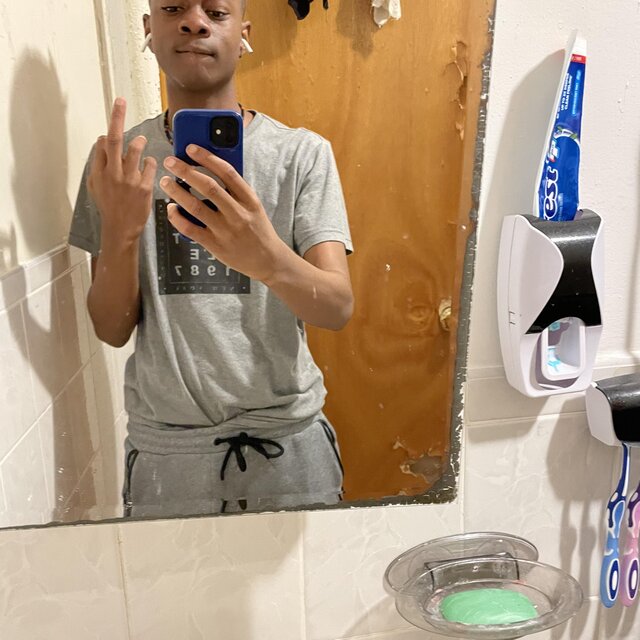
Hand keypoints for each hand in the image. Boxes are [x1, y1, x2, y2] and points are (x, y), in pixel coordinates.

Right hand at [88, 98, 156, 246]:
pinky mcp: (144, 187)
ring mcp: (129, 179)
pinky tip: (149, 165)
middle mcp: (112, 173)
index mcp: (99, 171)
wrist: (120, 228)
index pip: (102, 143)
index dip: (109, 135)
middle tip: (121, 101)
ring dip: (140, 141)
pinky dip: (150, 161)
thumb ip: (99, 164)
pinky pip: (150, 164)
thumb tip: (102, 141)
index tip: (112, 129)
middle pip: (115, 138)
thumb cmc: (110, 206)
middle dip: (117, 117)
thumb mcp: (96, 186)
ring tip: (141, 141)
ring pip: (135, 148)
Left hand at [159, 144, 285, 281]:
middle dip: (185, 171)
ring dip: (176, 192)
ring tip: (166, 182)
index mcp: (249, 200)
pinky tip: (172, 208)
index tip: (191, 148)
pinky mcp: (215, 245)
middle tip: (170, 162)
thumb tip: (208, 171)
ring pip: (195, 206)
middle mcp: (238, 214)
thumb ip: (235, 191)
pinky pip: (190, 229)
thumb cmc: (258, 230)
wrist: (267, 260)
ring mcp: (225, 230)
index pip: (227, 172)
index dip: (207, 157)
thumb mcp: (254, 206)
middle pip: (208, 187)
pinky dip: (177, 217)